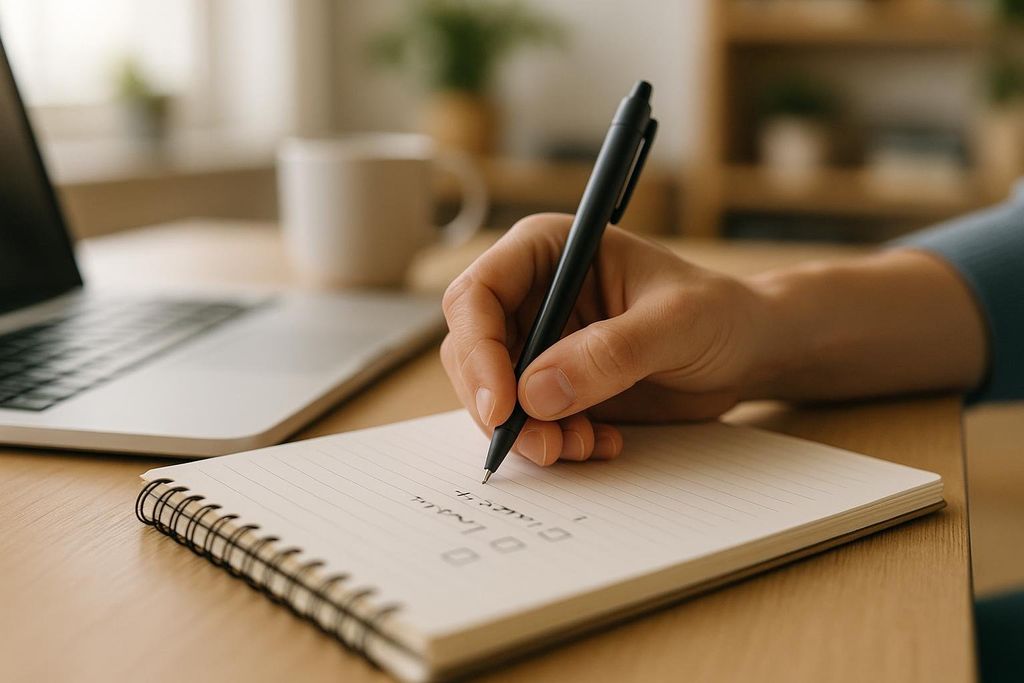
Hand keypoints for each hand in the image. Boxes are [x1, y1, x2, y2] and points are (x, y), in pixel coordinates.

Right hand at [440, 214, 780, 466]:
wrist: (747, 352)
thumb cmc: (719, 313)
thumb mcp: (676, 323)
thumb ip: (610, 352)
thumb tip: (535, 393)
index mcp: (548, 251)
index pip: (477, 294)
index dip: (477, 350)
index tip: (502, 405)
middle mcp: (532, 294)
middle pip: (472, 352)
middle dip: (499, 405)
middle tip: (543, 445)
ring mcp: (540, 342)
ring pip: (495, 395)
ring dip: (529, 432)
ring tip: (584, 446)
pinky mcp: (555, 385)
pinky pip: (528, 422)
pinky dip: (554, 442)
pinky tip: (601, 442)